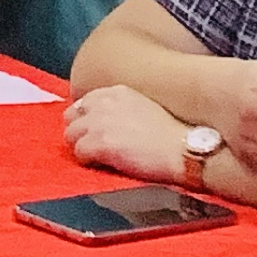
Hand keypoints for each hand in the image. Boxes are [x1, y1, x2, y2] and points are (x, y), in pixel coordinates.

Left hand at [63, 82, 191, 183]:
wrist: (185, 150)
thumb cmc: (171, 134)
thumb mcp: (142, 107)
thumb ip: (118, 109)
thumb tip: (100, 120)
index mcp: (115, 92)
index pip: (82, 103)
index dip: (86, 120)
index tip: (94, 132)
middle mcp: (103, 103)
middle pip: (71, 118)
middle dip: (79, 132)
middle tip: (93, 146)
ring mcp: (100, 122)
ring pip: (71, 136)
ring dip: (82, 148)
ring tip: (101, 158)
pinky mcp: (100, 143)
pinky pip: (79, 153)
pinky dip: (89, 161)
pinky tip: (106, 164)